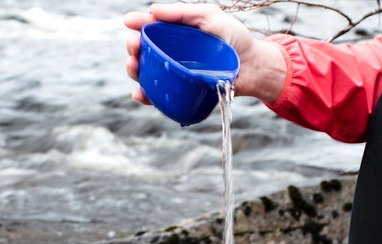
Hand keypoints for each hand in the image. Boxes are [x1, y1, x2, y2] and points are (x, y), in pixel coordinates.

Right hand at [123, 3, 287, 104]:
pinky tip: (140, 93)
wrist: (253, 67)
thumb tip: (153, 10)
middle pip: (144, 52)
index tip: (128, 22)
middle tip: (133, 46)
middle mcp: (173, 54)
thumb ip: (184, 12)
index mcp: (177, 34)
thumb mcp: (210, 17)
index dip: (137, 25)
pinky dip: (145, 96)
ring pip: (147, 74)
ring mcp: (176, 74)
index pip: (151, 29)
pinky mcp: (181, 93)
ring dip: (134, 71)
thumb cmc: (234, 39)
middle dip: (133, 48)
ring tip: (134, 67)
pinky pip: (159, 96)